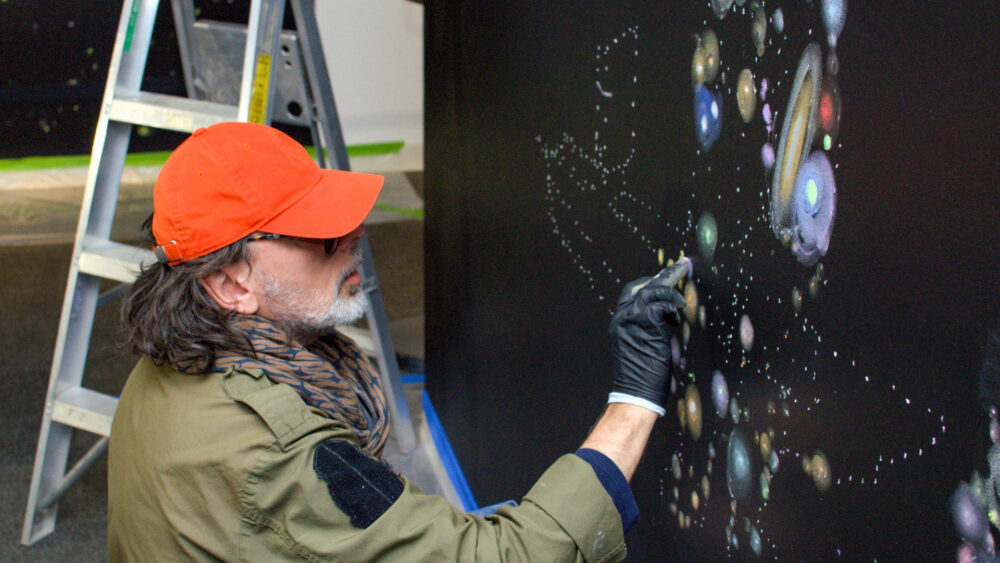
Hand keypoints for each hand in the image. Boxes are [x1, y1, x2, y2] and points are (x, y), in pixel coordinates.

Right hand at [607, 259, 688, 414]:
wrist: (635, 395)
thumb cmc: (642, 377)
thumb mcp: (641, 347)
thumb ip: (647, 330)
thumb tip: (664, 319)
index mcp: (619, 324)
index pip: (631, 294)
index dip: (648, 285)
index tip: (665, 281)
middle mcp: (621, 319)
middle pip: (639, 287)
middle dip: (662, 277)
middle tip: (680, 268)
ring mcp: (630, 321)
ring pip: (650, 291)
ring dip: (671, 289)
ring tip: (684, 293)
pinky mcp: (644, 326)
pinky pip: (660, 306)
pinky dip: (672, 308)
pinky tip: (677, 317)